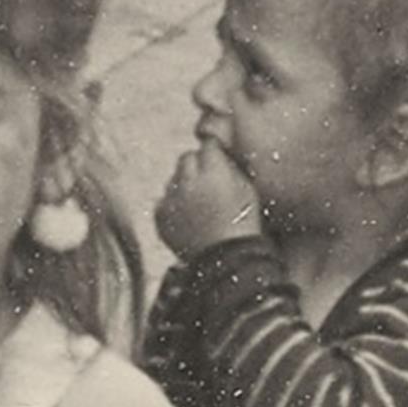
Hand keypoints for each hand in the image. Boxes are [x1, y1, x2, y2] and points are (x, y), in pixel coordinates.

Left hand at [155, 135, 263, 258]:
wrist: (226, 261)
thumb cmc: (243, 224)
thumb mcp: (247, 189)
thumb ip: (230, 167)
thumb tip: (217, 152)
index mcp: (214, 170)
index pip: (207, 145)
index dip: (214, 152)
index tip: (217, 158)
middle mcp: (188, 180)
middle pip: (186, 158)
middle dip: (196, 165)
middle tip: (208, 182)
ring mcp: (171, 198)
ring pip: (173, 179)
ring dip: (183, 186)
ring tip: (200, 207)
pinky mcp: (160, 215)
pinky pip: (163, 201)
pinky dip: (173, 206)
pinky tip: (188, 219)